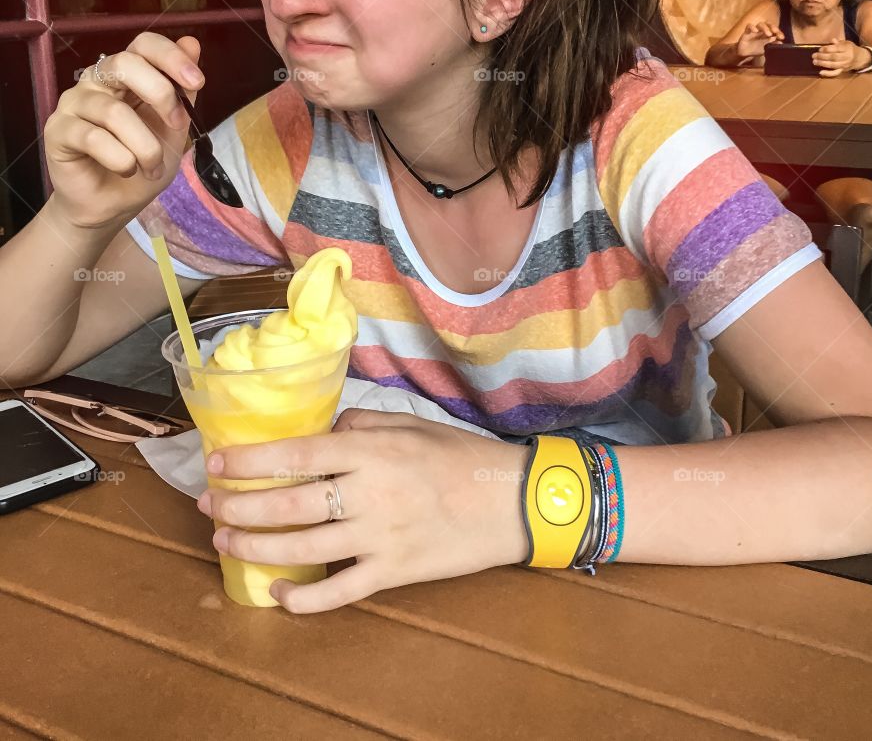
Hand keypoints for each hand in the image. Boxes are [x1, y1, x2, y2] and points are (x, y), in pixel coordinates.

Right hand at [44, 33, 204, 229]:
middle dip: (160, 94)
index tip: (197, 82)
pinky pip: (93, 138)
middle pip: (124, 63)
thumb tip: (191, 42)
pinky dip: (120, 159)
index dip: (171, 57)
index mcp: (126, 74)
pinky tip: (126, 170)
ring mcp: (73, 104)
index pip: (143, 44)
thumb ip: (182, 90)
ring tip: (151, 167)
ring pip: (114, 112)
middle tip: (177, 125)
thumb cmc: (142, 163)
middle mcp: (96, 81)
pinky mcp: (57, 131)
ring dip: (144, 146)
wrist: (112, 205)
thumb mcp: (173, 128)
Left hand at [198, 409, 528, 613]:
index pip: (297, 454)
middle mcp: (370, 492)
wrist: (509, 500)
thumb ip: (362, 423)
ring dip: (258, 547)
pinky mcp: (393, 571)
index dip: (251, 461)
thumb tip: (324, 432)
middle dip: (240, 506)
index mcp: (372, 450)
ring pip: (304, 548)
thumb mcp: (411, 424)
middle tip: (210, 506)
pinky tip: (279, 594)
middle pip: (290, 503)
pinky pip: (341, 591)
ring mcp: (380, 536)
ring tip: (226, 541)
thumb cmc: (459, 456)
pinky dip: (305, 599)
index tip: (218, 463)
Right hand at [736, 21, 783, 59]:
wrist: (744, 54)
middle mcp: (762, 31)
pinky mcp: (747, 32)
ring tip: (768, 34)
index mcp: (768, 34)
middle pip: (768, 24)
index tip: (782, 37)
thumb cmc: (756, 50)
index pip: (774, 30)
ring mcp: (754, 31)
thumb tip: (781, 43)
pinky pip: (749, 26)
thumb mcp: (766, 49)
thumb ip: (773, 46)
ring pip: (760, 24)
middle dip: (773, 27)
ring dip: (765, 28)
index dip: (779, 32)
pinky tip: (755, 31)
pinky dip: (752, 27)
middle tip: (775, 32)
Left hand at [811, 38, 864, 76]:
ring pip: (833, 65)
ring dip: (822, 64)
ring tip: (814, 62)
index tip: (820, 49)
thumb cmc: (850, 49)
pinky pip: (835, 73)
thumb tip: (832, 40)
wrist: (860, 58)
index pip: (836, 49)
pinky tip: (820, 72)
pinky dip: (828, 73)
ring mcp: (844, 65)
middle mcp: (846, 57)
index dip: (827, 49)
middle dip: (822, 56)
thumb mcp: (846, 43)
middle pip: (833, 57)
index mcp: (847, 48)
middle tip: (814, 55)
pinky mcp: (843, 70)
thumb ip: (838, 42)